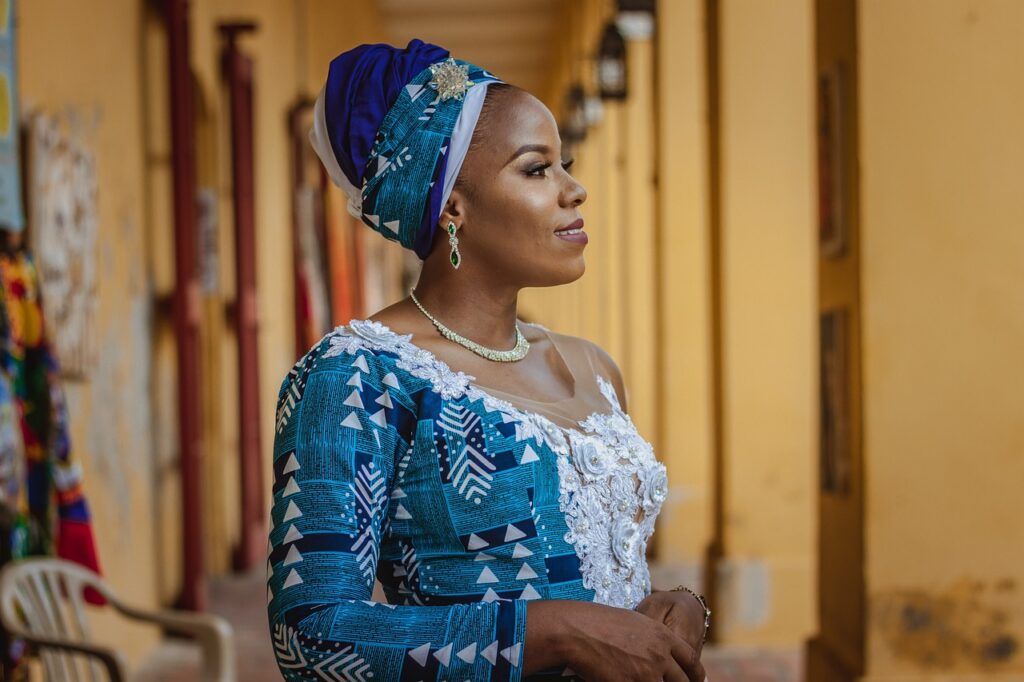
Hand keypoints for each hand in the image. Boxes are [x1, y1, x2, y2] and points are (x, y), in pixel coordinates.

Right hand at [528, 601, 705, 681]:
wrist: (578, 630)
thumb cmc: (600, 622)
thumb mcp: (634, 622)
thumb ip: (653, 638)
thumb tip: (660, 652)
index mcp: (663, 636)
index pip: (691, 660)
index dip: (695, 674)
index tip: (695, 680)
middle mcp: (660, 656)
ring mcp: (646, 673)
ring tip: (643, 681)